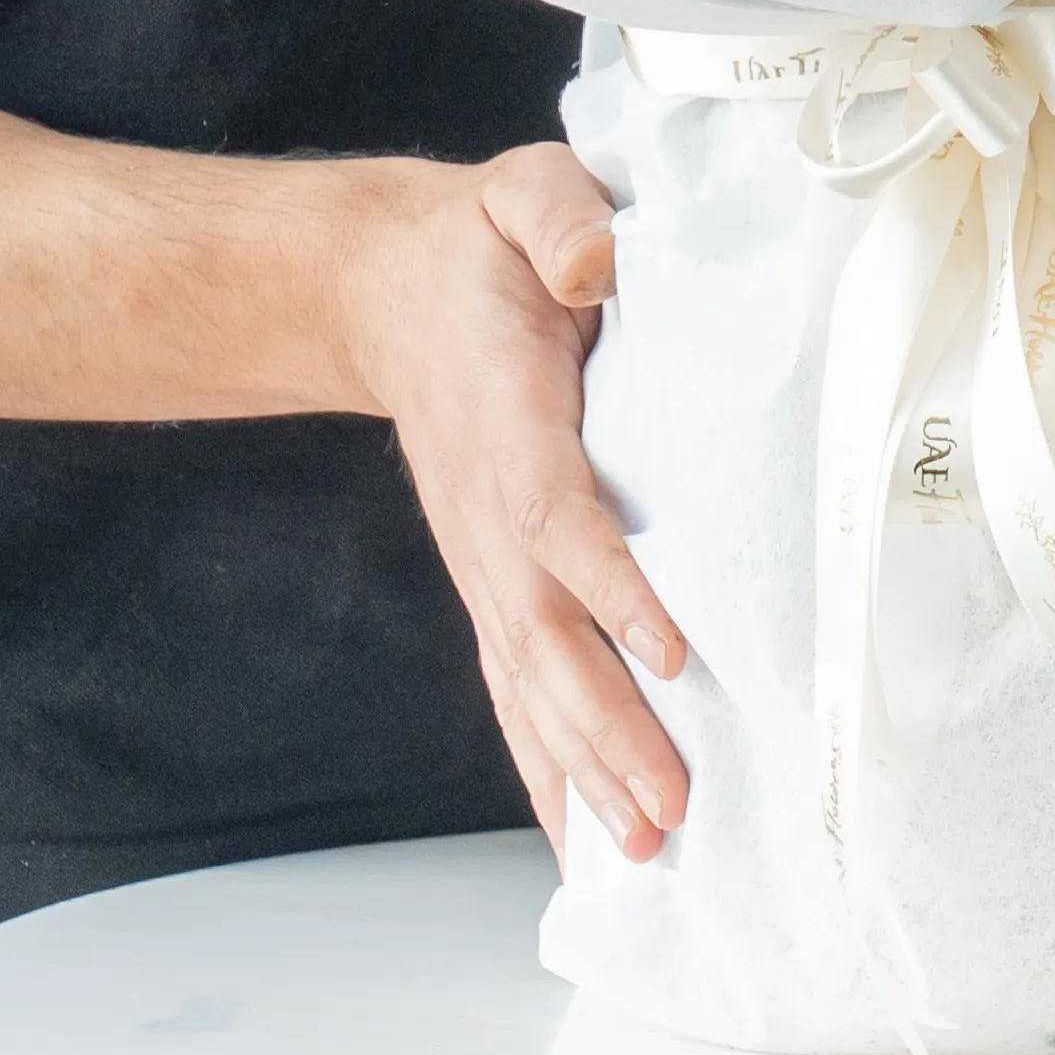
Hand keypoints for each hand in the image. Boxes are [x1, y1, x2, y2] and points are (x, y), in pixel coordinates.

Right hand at [340, 145, 686, 869]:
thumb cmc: (481, 245)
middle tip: (669, 813)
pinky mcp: (493, 582)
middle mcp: (490, 514)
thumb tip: (596, 261)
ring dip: (582, 773)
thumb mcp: (524, 196)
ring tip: (641, 859)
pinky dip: (550, 772)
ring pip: (530, 683)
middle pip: (545, 636)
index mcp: (510, 424)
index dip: (611, 584)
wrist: (383, 286)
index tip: (671, 652)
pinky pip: (519, 689)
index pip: (560, 515)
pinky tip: (586, 846)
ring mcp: (484, 560)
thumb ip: (560, 218)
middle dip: (605, 730)